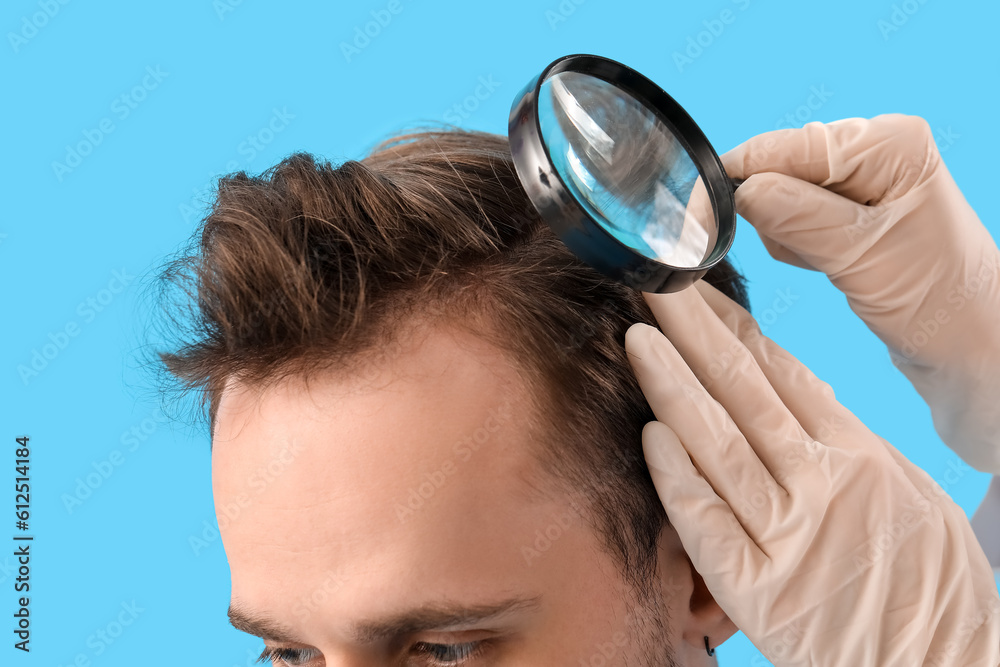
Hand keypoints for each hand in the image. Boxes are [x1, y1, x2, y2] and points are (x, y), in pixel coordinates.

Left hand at [626, 280, 999, 665]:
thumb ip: (842, 440)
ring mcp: (789, 533)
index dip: (731, 327)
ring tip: (639, 341)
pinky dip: (678, 478)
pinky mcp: (759, 588)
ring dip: (673, 388)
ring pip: (719, 444)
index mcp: (856, 450)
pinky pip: (708, 522)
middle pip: (744, 390)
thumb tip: (795, 389)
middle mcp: (821, 481)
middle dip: (694, 333)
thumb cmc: (925, 579)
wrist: (946, 664)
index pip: (780, 371)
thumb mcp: (902, 489)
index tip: (695, 291)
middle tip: (653, 285)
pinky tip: (650, 436)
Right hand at [722, 115, 999, 473]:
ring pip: (777, 195)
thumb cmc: (936, 299)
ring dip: (785, 235)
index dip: (734, 182)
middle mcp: (875, 149)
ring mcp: (862, 179)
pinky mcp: (850, 210)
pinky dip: (796, 244)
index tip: (697, 222)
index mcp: (887, 142)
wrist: (968, 344)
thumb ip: (796, 216)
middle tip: (805, 254)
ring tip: (830, 263)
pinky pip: (792, 217)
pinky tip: (829, 264)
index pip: (782, 147)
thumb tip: (739, 190)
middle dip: (771, 215)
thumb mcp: (861, 254)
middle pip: (776, 167)